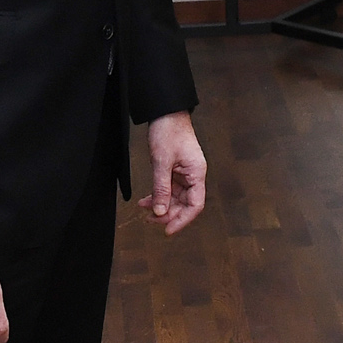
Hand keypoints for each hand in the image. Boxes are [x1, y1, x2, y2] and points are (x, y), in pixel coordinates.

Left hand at [143, 110, 206, 233]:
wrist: (165, 112)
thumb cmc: (169, 131)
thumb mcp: (162, 162)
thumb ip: (161, 189)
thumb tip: (160, 211)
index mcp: (197, 173)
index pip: (195, 205)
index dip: (183, 220)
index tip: (168, 230)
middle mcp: (193, 175)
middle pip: (185, 204)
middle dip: (168, 214)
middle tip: (151, 220)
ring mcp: (185, 173)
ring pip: (175, 198)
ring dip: (161, 206)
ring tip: (145, 211)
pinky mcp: (175, 170)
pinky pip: (169, 189)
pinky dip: (158, 196)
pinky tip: (146, 201)